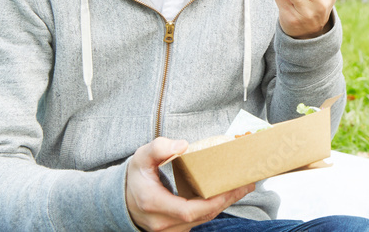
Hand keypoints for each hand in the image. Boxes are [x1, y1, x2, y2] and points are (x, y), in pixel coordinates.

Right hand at [125, 137, 253, 231]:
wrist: (122, 200)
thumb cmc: (136, 177)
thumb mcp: (141, 158)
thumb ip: (158, 148)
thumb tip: (181, 145)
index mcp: (153, 203)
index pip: (188, 210)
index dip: (212, 201)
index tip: (230, 187)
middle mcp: (162, 222)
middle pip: (201, 215)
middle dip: (226, 200)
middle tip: (246, 183)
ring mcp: (169, 229)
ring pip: (202, 219)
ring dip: (224, 204)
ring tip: (244, 186)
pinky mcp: (176, 229)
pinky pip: (199, 220)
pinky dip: (215, 208)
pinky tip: (229, 194)